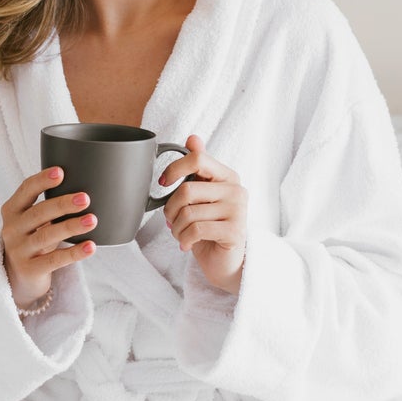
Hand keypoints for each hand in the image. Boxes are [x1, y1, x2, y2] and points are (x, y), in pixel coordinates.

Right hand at [0, 166, 95, 309]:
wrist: (18, 276)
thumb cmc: (33, 239)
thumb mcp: (33, 221)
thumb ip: (48, 205)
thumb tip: (85, 186)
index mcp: (12, 210)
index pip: (25, 190)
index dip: (42, 180)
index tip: (60, 172)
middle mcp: (12, 229)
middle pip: (38, 213)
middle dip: (62, 204)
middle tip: (85, 198)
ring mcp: (18, 250)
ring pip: (46, 235)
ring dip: (71, 227)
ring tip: (92, 220)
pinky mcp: (29, 270)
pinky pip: (54, 260)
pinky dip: (74, 253)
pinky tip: (90, 247)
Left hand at [159, 134, 247, 292]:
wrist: (226, 261)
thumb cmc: (210, 227)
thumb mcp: (201, 197)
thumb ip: (198, 168)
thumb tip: (193, 138)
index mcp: (227, 176)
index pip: (198, 159)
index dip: (174, 169)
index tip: (163, 183)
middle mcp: (236, 190)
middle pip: (187, 189)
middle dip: (170, 209)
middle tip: (171, 220)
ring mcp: (238, 211)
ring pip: (188, 213)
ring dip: (176, 228)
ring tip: (181, 234)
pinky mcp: (234, 231)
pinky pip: (195, 230)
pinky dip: (184, 239)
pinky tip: (187, 243)